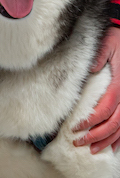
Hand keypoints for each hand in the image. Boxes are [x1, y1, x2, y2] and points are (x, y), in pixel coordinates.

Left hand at [73, 26, 119, 152]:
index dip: (91, 121)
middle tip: (78, 142)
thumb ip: (98, 56)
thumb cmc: (116, 41)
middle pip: (113, 123)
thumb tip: (91, 70)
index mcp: (119, 83)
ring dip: (107, 140)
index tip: (75, 128)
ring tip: (91, 149)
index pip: (105, 108)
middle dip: (96, 135)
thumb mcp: (107, 44)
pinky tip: (112, 147)